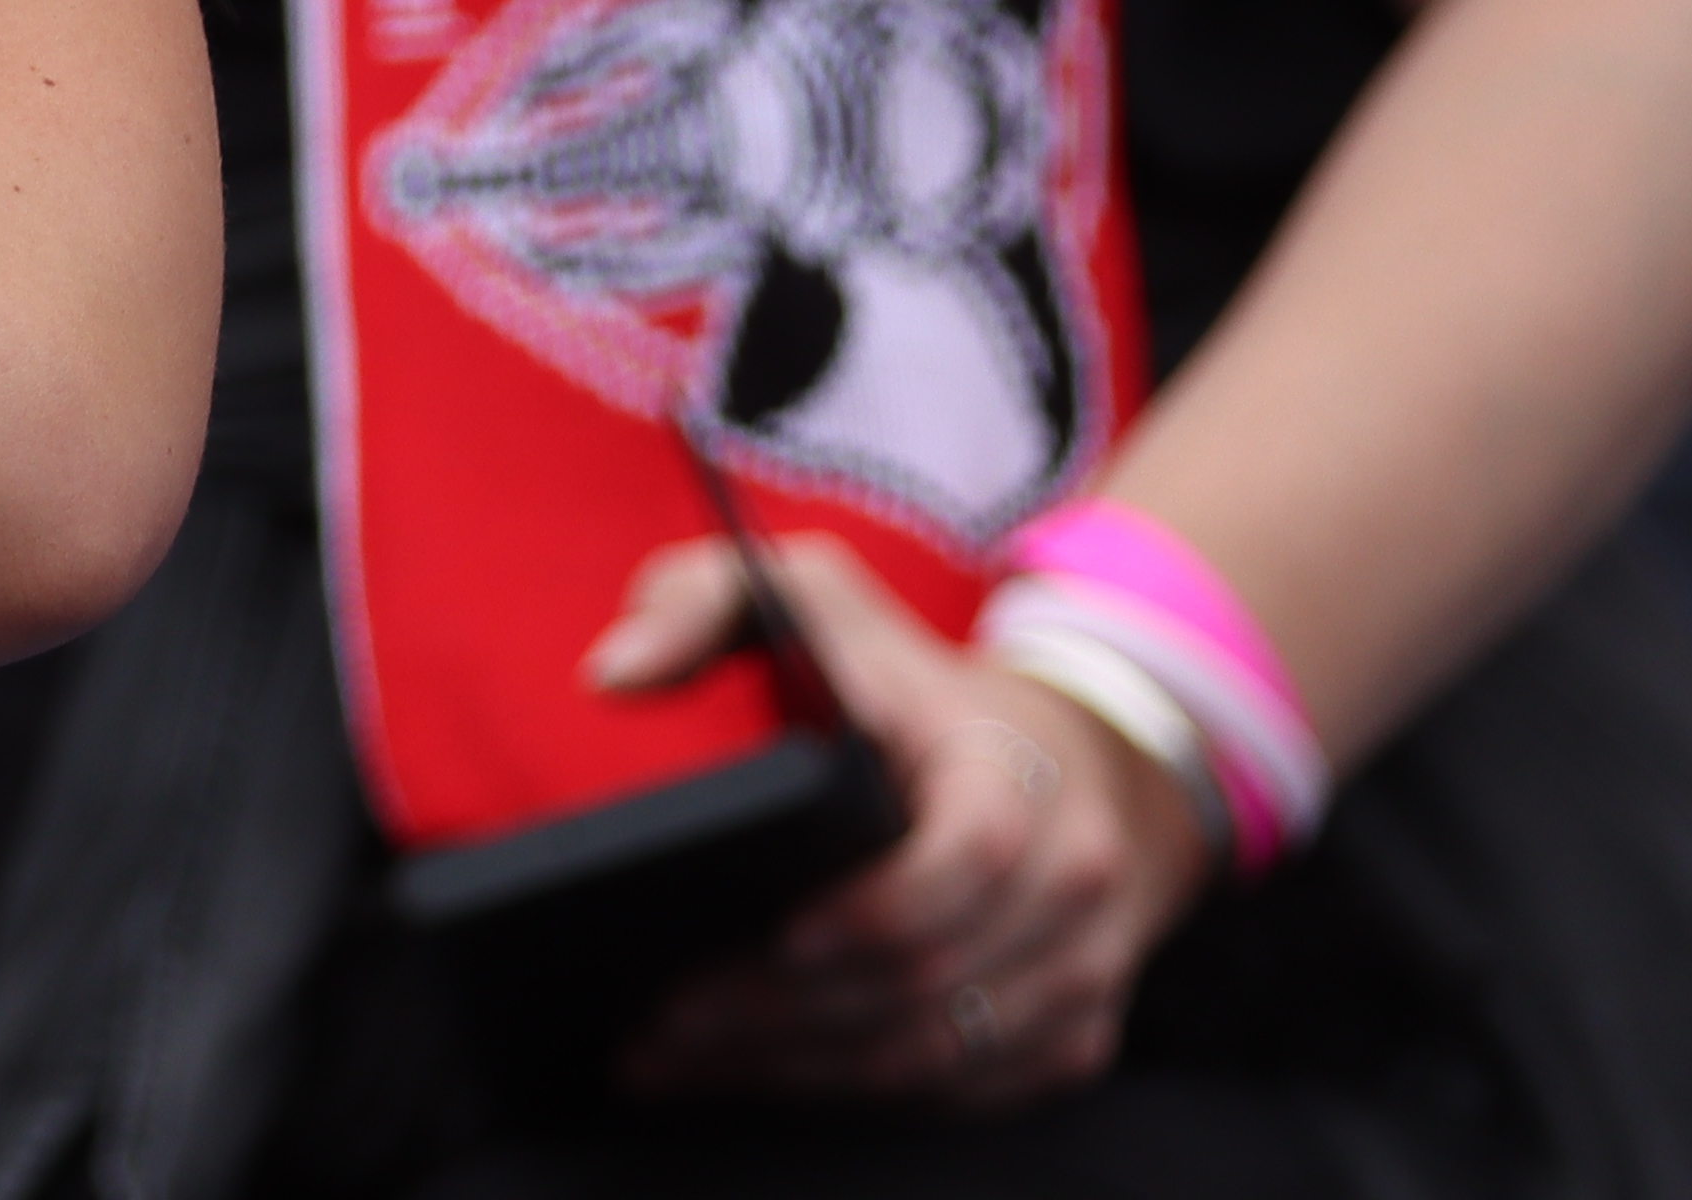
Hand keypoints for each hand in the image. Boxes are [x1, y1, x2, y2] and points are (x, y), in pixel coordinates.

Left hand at [590, 536, 1210, 1108]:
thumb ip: (699, 604)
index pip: (971, 853)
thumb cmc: (910, 676)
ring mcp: (1081, 966)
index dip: (878, 909)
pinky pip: (961, 1092)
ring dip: (799, 1072)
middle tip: (660, 1023)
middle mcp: (1069, 876)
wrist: (1078, 755)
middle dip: (783, 1012)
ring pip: (938, 1055)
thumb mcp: (810, 596)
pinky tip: (752, 1080)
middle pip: (931, 979)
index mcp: (1011, 769)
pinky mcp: (1071, 1034)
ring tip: (674, 1063)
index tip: (778, 938)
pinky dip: (852, 1095)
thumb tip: (611, 676)